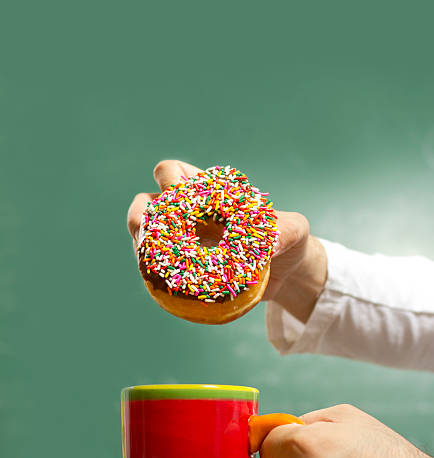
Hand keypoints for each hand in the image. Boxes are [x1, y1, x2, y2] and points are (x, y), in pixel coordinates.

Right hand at [127, 160, 326, 320]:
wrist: (286, 275)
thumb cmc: (288, 242)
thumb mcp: (294, 231)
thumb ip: (285, 229)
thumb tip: (270, 242)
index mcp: (208, 194)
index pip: (174, 173)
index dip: (168, 181)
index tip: (177, 198)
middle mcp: (189, 215)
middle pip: (147, 202)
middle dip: (141, 212)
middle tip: (143, 229)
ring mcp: (182, 243)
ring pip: (146, 236)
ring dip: (140, 245)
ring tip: (146, 259)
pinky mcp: (184, 270)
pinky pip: (159, 269)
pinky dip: (154, 274)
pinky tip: (159, 283)